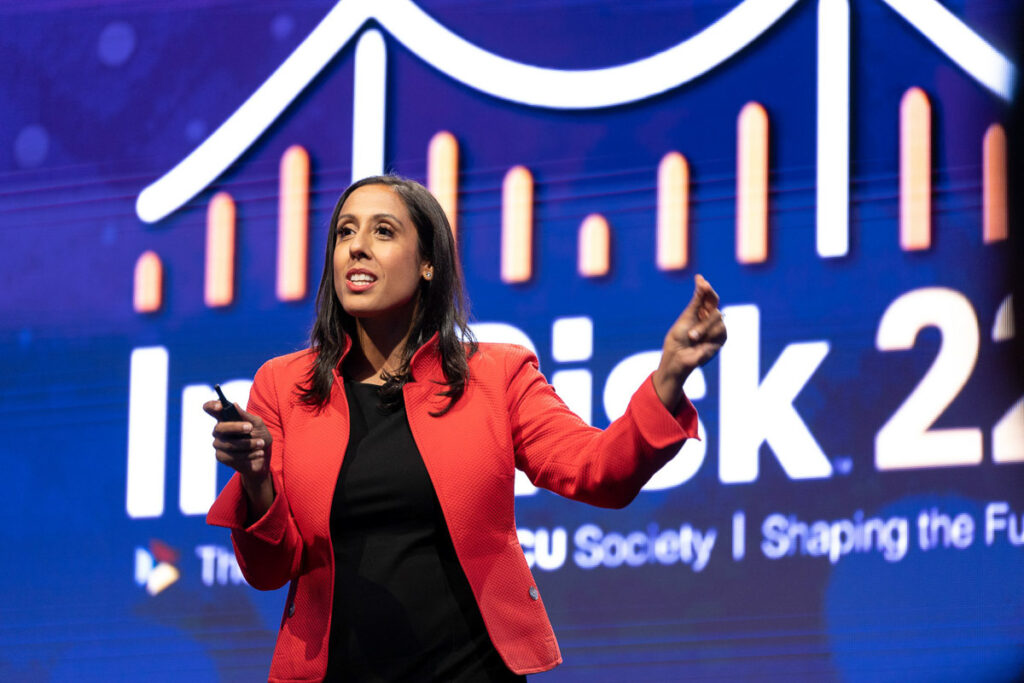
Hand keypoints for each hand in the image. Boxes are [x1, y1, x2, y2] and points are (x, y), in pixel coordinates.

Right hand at [203, 400, 274, 518]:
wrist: (263, 455)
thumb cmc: (259, 435)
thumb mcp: (257, 423)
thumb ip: (246, 416)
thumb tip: (234, 405)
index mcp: (225, 417)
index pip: (210, 409)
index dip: (212, 406)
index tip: (220, 405)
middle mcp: (218, 430)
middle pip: (220, 427)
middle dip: (235, 427)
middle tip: (250, 428)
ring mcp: (218, 444)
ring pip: (228, 444)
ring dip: (247, 444)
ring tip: (261, 443)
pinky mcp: (221, 457)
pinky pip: (232, 456)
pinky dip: (248, 454)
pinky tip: (259, 452)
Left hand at [653, 274, 726, 409]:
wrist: (677, 358)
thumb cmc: (677, 339)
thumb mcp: (686, 316)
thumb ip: (697, 300)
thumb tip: (701, 278)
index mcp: (700, 312)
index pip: (708, 296)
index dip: (705, 287)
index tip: (699, 278)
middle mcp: (709, 319)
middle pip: (714, 304)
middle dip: (702, 314)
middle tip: (690, 328)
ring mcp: (716, 329)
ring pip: (718, 317)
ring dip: (703, 328)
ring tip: (692, 337)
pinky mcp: (720, 339)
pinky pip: (720, 330)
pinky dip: (708, 336)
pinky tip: (700, 343)